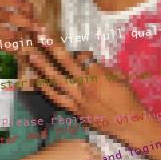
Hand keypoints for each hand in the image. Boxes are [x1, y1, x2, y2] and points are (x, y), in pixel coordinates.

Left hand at [18, 37, 143, 135]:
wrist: (129, 124)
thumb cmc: (128, 99)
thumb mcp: (121, 77)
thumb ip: (104, 67)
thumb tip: (91, 63)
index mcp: (99, 74)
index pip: (83, 56)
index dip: (79, 52)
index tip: (80, 53)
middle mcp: (86, 84)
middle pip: (66, 62)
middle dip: (52, 47)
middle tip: (39, 35)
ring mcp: (78, 97)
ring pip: (56, 79)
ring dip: (43, 66)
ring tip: (31, 54)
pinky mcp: (75, 110)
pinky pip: (57, 98)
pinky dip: (46, 90)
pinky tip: (37, 81)